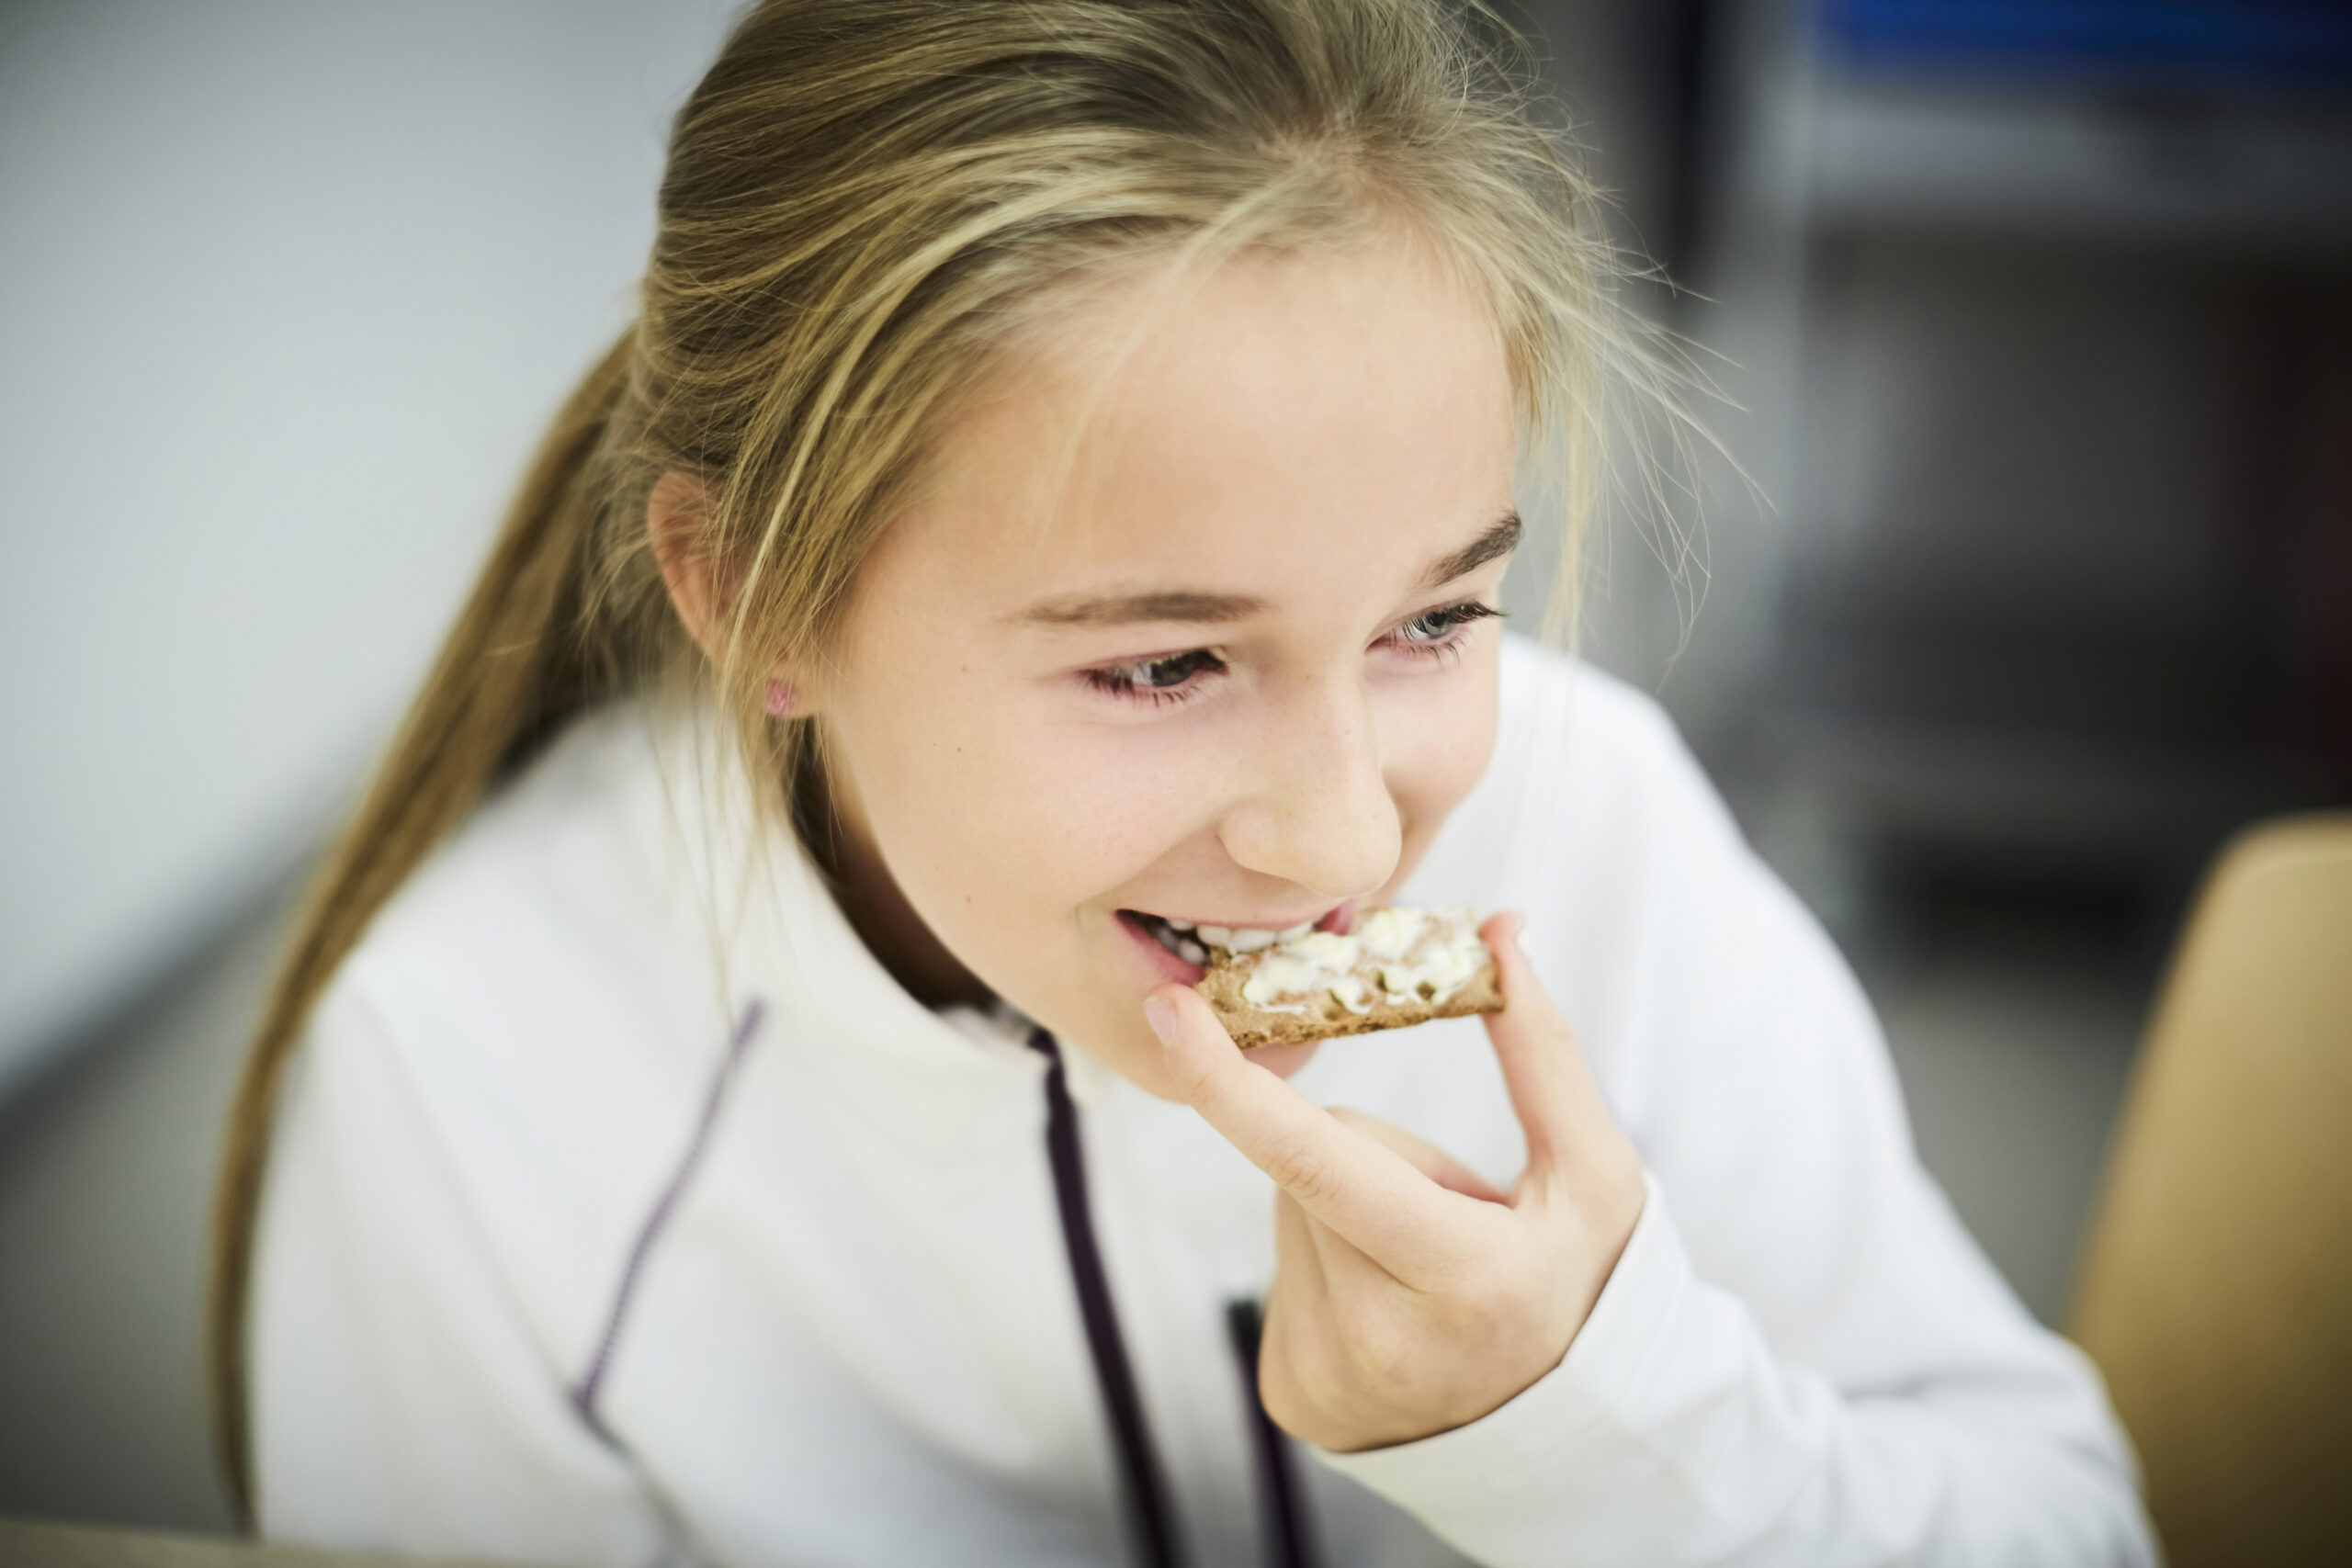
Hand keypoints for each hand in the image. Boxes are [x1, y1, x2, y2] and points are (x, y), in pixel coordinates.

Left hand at [1147, 913, 1644, 1452]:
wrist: (1565, 1440)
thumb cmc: (1581, 1282)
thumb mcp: (1595, 1173)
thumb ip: (1544, 1051)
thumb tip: (1499, 928)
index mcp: (1464, 1277)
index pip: (1317, 1157)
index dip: (1232, 1082)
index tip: (1169, 1015)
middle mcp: (1381, 1341)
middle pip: (1310, 1160)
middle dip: (1373, 1160)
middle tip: (1454, 1221)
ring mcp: (1327, 1378)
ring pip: (1288, 1210)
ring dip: (1347, 1213)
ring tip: (1426, 1270)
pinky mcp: (1290, 1397)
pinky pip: (1279, 1270)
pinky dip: (1330, 1269)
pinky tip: (1394, 1310)